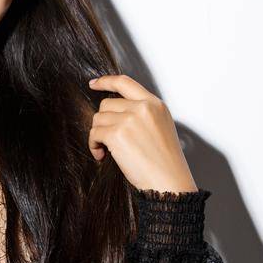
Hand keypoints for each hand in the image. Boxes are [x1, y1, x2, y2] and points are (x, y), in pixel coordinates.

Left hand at [86, 74, 198, 192]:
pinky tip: (102, 156)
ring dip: (98, 135)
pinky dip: (94, 145)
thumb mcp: (160, 127)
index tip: (93, 84)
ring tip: (107, 150)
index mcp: (155, 104)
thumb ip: (142, 113)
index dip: (105, 81)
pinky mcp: (117, 134)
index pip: (125, 82)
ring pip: (98, 118)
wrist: (170, 182)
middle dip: (103, 121)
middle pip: (106, 104)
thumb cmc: (165, 161)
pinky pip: (94, 133)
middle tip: (108, 139)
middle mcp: (143, 108)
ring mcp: (129, 119)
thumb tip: (114, 109)